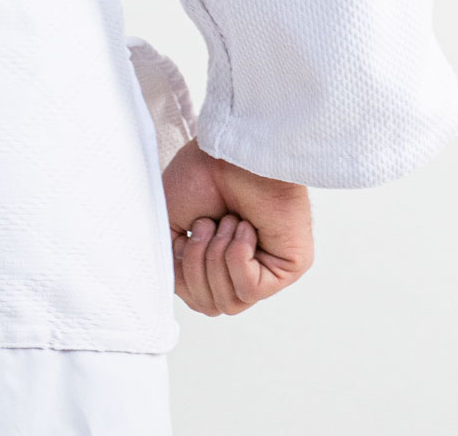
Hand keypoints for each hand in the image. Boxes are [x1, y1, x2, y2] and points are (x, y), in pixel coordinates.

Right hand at [162, 137, 312, 315]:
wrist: (227, 151)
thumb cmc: (201, 174)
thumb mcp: (170, 225)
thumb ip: (172, 265)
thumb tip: (174, 292)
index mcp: (217, 259)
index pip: (198, 299)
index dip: (184, 274)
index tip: (185, 232)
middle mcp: (244, 268)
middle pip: (210, 305)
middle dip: (197, 265)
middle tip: (207, 223)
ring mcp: (267, 269)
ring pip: (231, 302)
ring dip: (217, 256)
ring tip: (226, 220)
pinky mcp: (287, 267)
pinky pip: (251, 289)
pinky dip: (237, 255)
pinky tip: (245, 227)